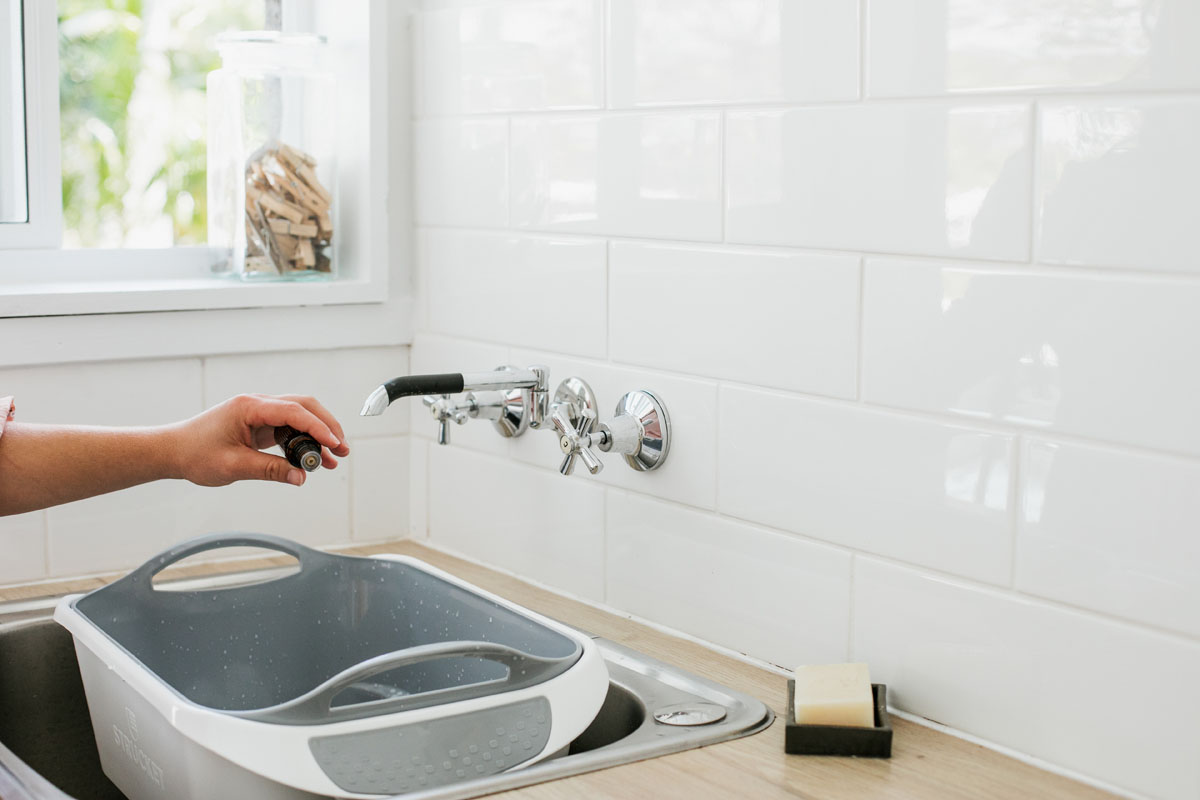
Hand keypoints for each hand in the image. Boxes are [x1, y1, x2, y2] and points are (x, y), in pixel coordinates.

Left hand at [170, 394, 350, 486]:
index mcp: (249, 407)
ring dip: (317, 435)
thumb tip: (300, 477)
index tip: (335, 444)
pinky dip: (303, 441)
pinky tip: (312, 459)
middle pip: (303, 407)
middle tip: (342, 448)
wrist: (173, 451)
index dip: (318, 428)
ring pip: (299, 416)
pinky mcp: (259, 425)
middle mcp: (257, 405)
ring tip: (332, 459)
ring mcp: (259, 413)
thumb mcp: (234, 465)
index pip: (294, 412)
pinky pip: (289, 428)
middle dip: (326, 426)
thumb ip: (270, 470)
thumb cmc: (195, 454)